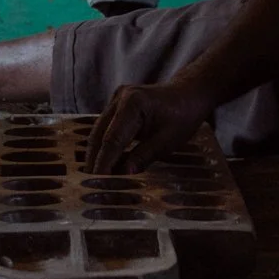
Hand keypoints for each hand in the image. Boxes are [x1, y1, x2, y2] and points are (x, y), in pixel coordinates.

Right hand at [84, 80, 214, 173]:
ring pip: (98, 131)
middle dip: (94, 160)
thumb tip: (124, 174)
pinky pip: (105, 127)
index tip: (99, 181)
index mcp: (134, 103)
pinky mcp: (116, 105)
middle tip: (90, 184)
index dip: (104, 162)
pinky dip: (103, 145)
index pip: (113, 139)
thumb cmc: (182, 117)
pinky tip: (102, 162)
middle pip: (100, 134)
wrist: (188, 94)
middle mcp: (120, 98)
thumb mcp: (167, 141)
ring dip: (95, 154)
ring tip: (93, 177)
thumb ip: (143, 156)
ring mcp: (116, 99)